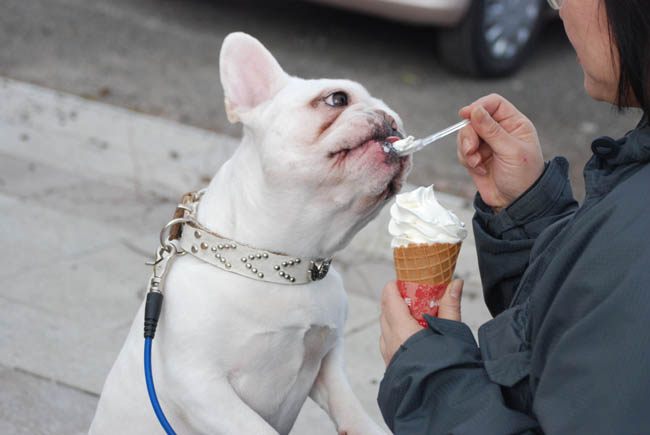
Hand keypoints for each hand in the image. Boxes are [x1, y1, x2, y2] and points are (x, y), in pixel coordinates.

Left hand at [379, 280, 463, 365]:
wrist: (443, 402)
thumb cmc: (450, 366)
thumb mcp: (453, 332)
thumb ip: (450, 306)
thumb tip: (455, 283)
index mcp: (402, 330)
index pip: (389, 299)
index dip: (393, 286)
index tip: (402, 281)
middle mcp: (391, 342)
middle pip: (385, 312)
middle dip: (395, 301)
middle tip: (412, 296)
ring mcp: (389, 356)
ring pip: (385, 330)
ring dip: (394, 319)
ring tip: (414, 318)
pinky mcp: (393, 367)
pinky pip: (388, 345)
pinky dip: (395, 335)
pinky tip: (412, 338)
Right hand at [457, 94, 543, 211]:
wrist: (516, 203)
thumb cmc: (524, 177)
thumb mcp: (511, 151)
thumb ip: (492, 130)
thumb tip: (476, 110)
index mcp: (514, 124)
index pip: (494, 104)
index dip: (479, 106)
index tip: (466, 114)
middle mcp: (500, 131)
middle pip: (475, 119)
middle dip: (469, 134)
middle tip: (471, 149)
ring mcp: (487, 144)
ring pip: (466, 135)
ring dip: (467, 149)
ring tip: (476, 163)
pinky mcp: (477, 157)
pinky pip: (463, 150)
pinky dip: (467, 159)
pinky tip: (479, 169)